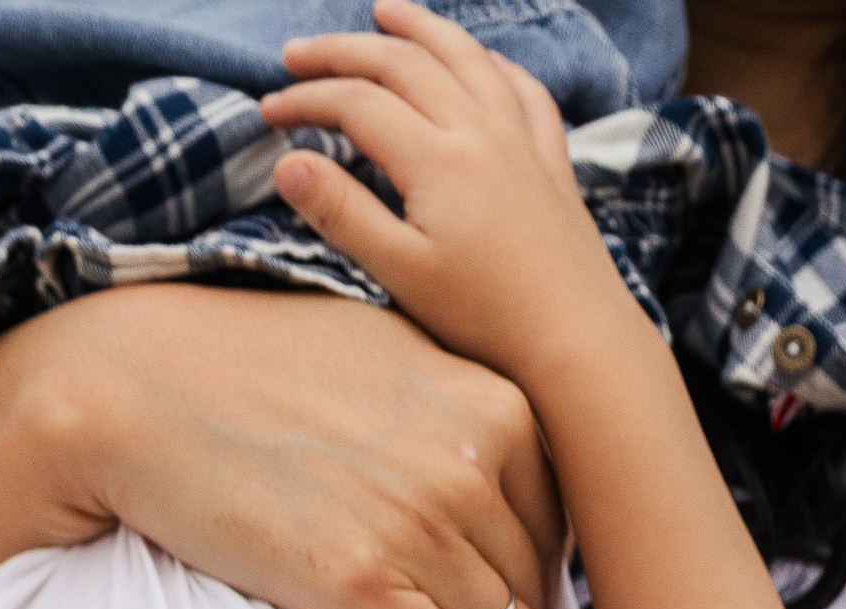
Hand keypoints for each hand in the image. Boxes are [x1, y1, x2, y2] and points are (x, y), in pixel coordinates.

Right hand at [19, 283, 560, 608]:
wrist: (146, 386)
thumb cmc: (256, 365)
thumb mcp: (387, 354)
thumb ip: (454, 404)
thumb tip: (491, 459)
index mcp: (490, 405)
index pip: (555, 517)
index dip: (541, 567)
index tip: (523, 597)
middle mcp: (466, 463)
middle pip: (531, 579)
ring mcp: (415, 528)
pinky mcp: (359, 588)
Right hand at [262, 0, 626, 392]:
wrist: (577, 339)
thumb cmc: (485, 318)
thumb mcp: (400, 273)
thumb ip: (342, 214)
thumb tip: (287, 163)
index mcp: (437, 160)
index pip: (356, 105)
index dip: (306, 101)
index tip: (268, 112)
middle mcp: (479, 131)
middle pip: (403, 64)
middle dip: (343, 51)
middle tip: (297, 54)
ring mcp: (521, 139)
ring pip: (465, 56)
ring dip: (420, 27)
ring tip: (385, 12)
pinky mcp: (551, 160)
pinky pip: (522, 88)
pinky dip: (491, 62)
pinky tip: (479, 59)